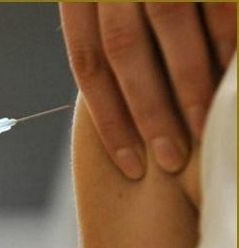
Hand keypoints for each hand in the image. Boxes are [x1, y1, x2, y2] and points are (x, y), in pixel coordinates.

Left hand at [60, 3, 235, 178]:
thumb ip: (105, 27)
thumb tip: (114, 95)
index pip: (90, 64)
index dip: (110, 120)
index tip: (129, 163)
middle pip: (126, 54)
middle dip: (148, 114)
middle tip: (167, 161)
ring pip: (170, 29)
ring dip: (189, 88)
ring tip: (201, 134)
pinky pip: (216, 2)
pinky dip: (224, 45)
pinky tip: (229, 85)